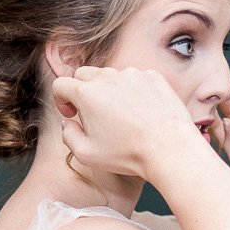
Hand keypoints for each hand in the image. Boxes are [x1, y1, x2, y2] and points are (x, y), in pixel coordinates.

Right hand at [50, 66, 203, 179]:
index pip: (60, 84)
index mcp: (87, 93)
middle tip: (91, 113)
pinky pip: (134, 78)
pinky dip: (132, 90)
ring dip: (108, 90)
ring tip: (120, 116)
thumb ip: (68, 136)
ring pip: (110, 75)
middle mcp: (108, 77)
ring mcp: (132, 74)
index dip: (60, 100)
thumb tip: (68, 123)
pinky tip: (140, 112)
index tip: (71, 113)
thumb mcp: (86, 154)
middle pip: (83, 74)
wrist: (169, 149)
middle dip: (81, 91)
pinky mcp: (152, 76)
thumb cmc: (127, 154)